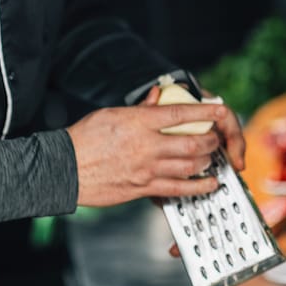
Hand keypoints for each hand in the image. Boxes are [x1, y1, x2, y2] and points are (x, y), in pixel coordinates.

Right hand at [67, 98, 235, 208]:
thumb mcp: (111, 114)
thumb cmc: (85, 138)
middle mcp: (147, 146)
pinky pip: (179, 189)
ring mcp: (147, 169)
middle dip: (211, 140)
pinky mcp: (144, 188)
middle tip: (214, 138)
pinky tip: (210, 184)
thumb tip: (158, 96)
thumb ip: (140, 108)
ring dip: (206, 161)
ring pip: (191, 166)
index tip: (220, 110)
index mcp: (140, 122)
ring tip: (210, 158)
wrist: (65, 168)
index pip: (181, 113)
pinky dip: (199, 187)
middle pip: (193, 142)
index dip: (206, 111)